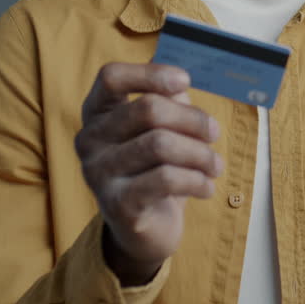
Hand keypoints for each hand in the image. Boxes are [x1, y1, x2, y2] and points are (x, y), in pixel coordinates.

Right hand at [75, 62, 223, 284]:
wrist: (145, 229)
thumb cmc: (154, 168)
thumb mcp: (161, 129)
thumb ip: (169, 102)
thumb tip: (184, 85)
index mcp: (97, 113)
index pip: (110, 77)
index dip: (150, 74)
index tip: (185, 81)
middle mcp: (89, 139)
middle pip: (146, 109)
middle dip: (192, 119)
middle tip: (214, 132)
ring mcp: (98, 173)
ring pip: (160, 145)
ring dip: (200, 153)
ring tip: (215, 165)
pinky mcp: (117, 204)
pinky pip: (166, 179)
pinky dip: (196, 180)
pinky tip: (206, 187)